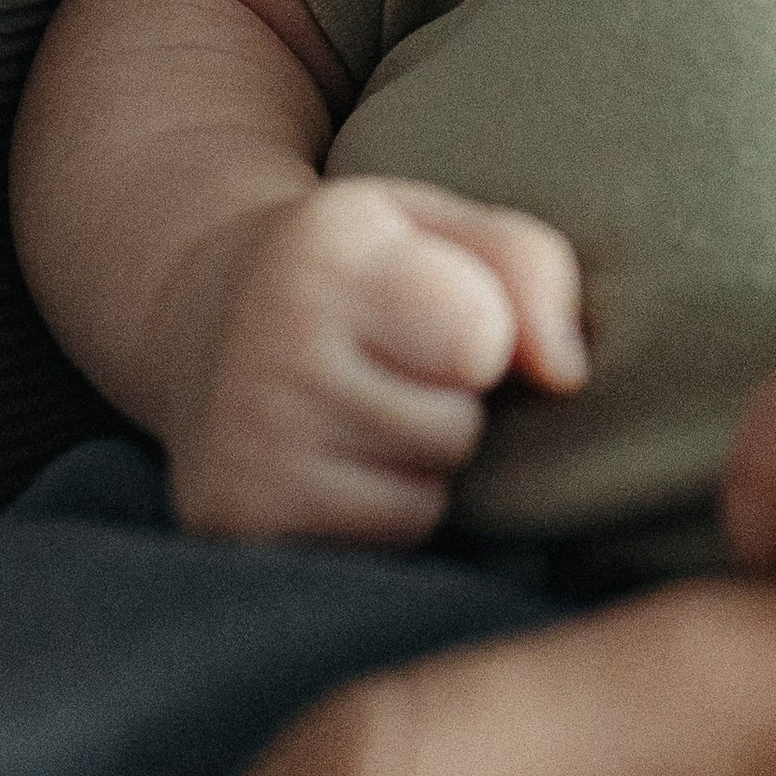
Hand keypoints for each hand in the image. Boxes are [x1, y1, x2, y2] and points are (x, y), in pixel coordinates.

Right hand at [165, 177, 585, 545]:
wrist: (210, 324)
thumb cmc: (363, 271)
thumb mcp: (442, 228)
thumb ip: (530, 266)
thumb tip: (566, 374)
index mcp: (327, 252)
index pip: (480, 337)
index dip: (489, 332)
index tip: (444, 308)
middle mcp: (269, 346)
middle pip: (455, 429)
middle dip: (450, 404)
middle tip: (391, 364)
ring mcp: (245, 445)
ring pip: (422, 501)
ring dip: (417, 465)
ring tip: (363, 409)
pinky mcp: (236, 522)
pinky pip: (380, 546)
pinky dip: (379, 514)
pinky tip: (335, 459)